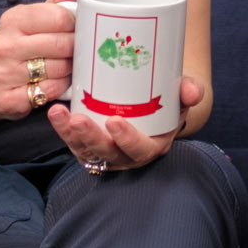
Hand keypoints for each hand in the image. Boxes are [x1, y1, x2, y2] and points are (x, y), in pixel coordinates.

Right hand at [0, 0, 84, 119]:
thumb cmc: (13, 47)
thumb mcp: (28, 20)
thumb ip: (56, 3)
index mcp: (12, 20)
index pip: (59, 17)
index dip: (76, 23)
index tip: (79, 27)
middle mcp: (6, 46)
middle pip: (62, 44)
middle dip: (77, 47)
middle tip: (81, 48)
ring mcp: (5, 74)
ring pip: (59, 69)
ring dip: (71, 67)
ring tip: (69, 64)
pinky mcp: (9, 99)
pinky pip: (51, 91)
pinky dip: (61, 87)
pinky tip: (58, 81)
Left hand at [47, 75, 203, 170]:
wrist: (151, 105)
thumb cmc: (167, 102)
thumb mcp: (181, 97)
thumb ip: (190, 91)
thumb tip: (191, 91)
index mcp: (152, 145)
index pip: (140, 150)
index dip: (127, 139)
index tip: (114, 121)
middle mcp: (127, 155)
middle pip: (108, 153)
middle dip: (92, 138)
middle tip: (79, 120)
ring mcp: (105, 153)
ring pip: (86, 150)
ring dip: (70, 134)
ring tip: (59, 114)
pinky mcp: (88, 148)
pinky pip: (73, 143)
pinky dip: (62, 129)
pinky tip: (56, 112)